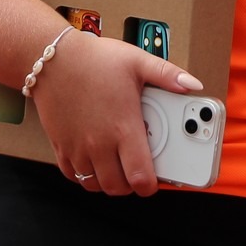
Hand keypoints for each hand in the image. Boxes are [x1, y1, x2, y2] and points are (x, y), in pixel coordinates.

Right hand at [29, 30, 203, 197]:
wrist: (52, 58)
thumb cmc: (94, 59)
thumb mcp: (137, 61)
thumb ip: (168, 75)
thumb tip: (193, 85)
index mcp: (123, 127)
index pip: (140, 177)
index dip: (151, 185)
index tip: (156, 179)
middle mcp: (99, 143)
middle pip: (118, 187)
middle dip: (131, 185)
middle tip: (137, 170)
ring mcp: (77, 147)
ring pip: (95, 185)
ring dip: (108, 181)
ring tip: (118, 165)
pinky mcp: (61, 146)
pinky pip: (73, 175)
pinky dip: (85, 175)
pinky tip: (95, 160)